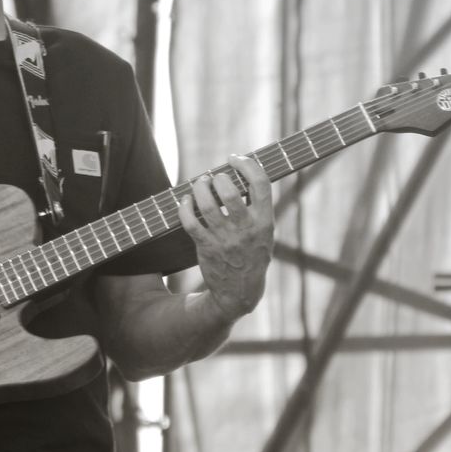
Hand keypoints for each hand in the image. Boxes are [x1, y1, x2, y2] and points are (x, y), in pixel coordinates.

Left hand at [177, 154, 273, 320]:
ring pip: (207, 204)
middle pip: (230, 192)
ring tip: (200, 184)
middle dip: (218, 177)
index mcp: (265, 222)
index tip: (235, 159)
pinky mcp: (206, 247)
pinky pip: (190, 222)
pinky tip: (185, 201)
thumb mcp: (265, 234)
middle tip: (213, 177)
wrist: (240, 292)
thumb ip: (258, 209)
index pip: (261, 184)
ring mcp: (225, 239)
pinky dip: (184, 207)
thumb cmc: (252, 256)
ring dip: (200, 188)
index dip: (247, 165)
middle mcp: (246, 230)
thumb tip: (241, 175)